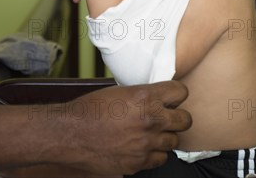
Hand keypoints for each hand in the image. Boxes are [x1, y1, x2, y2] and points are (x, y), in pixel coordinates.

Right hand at [61, 81, 191, 174]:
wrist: (70, 134)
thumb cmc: (89, 109)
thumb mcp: (119, 92)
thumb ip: (143, 96)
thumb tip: (157, 98)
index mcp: (146, 97)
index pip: (180, 92)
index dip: (176, 94)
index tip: (172, 97)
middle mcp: (150, 120)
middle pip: (185, 120)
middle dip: (177, 117)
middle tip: (167, 117)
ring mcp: (146, 144)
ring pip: (174, 141)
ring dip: (165, 137)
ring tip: (150, 133)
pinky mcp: (138, 162)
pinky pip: (160, 158)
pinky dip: (154, 153)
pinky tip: (142, 147)